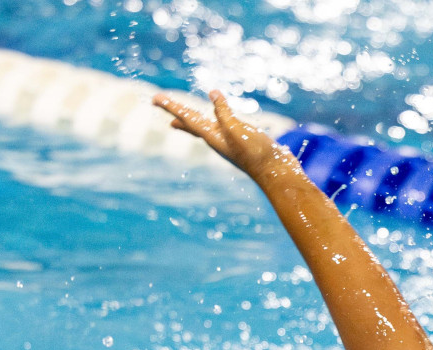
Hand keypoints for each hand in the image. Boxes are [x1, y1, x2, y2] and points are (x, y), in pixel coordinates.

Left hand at [154, 90, 295, 184]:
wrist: (277, 173)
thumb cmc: (256, 154)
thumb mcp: (238, 130)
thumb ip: (224, 113)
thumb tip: (212, 93)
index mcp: (213, 137)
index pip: (187, 118)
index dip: (171, 107)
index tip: (155, 98)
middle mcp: (218, 139)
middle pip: (191, 124)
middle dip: (176, 114)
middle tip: (160, 104)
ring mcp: (230, 141)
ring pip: (205, 127)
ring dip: (190, 122)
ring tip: (178, 121)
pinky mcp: (243, 141)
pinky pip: (222, 127)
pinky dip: (215, 120)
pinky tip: (217, 121)